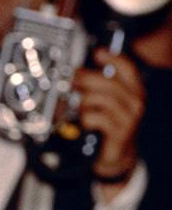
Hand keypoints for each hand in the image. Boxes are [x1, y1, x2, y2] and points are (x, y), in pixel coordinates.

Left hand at [73, 50, 143, 182]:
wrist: (117, 157)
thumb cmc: (111, 128)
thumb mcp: (110, 105)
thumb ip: (101, 88)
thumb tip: (79, 73)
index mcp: (135, 91)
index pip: (127, 68)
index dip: (112, 58)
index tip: (97, 53)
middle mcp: (135, 102)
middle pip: (110, 82)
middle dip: (87, 78)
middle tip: (73, 80)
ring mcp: (128, 118)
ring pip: (102, 99)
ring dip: (84, 100)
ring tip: (78, 106)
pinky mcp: (119, 132)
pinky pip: (98, 118)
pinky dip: (86, 118)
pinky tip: (84, 121)